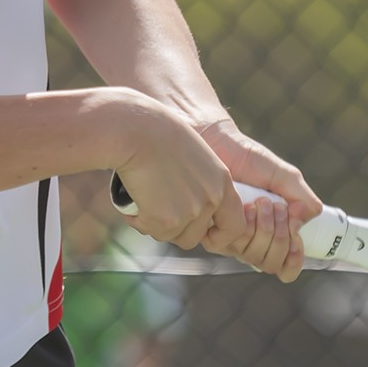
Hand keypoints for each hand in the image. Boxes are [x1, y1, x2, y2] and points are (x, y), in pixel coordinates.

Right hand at [112, 94, 248, 251]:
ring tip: (143, 197)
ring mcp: (189, 212)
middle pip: (194, 236)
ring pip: (169, 235)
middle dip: (174, 228)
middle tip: (157, 207)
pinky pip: (149, 230)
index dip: (220, 235)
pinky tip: (132, 199)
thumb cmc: (157, 134)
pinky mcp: (165, 220)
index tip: (205, 235)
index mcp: (222, 182)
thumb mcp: (193, 157)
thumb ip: (200, 182)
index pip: (235, 225)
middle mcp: (210, 199)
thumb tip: (191, 208)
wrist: (136, 131)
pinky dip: (137, 219)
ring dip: (154, 223)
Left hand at [197, 118, 321, 281]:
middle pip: (270, 263)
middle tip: (277, 208)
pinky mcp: (212, 230)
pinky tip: (244, 207)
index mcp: (272, 230)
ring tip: (261, 202)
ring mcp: (231, 237)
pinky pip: (232, 245)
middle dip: (280, 237)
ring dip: (265, 229)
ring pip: (253, 257)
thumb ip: (301, 197)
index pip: (285, 266)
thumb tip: (305, 220)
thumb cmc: (249, 158)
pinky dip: (246, 227)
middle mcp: (250, 238)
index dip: (293, 260)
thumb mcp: (283, 176)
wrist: (218, 142)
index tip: (297, 243)